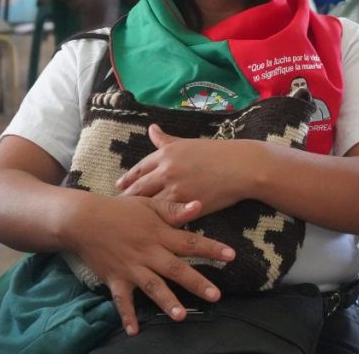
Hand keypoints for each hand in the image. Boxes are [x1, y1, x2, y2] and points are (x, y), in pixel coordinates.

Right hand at [65, 195, 234, 335]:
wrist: (83, 220)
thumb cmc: (119, 210)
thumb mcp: (148, 204)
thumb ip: (174, 209)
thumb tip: (199, 206)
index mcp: (160, 234)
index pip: (191, 242)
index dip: (212, 249)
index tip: (231, 256)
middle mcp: (149, 253)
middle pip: (176, 269)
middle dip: (197, 283)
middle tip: (215, 295)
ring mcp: (132, 268)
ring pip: (153, 287)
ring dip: (167, 302)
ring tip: (181, 316)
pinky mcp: (115, 279)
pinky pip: (121, 300)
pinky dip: (127, 316)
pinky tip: (134, 331)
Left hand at [116, 125, 254, 213]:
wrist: (243, 167)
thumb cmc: (219, 153)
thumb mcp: (190, 143)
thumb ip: (167, 140)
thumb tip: (151, 128)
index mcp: (166, 153)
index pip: (138, 169)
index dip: (127, 180)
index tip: (118, 187)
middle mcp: (166, 170)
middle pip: (138, 189)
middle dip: (125, 200)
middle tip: (115, 209)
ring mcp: (175, 189)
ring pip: (149, 204)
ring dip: (139, 214)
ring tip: (129, 222)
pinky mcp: (186, 205)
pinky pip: (167, 216)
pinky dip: (159, 222)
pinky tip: (151, 228)